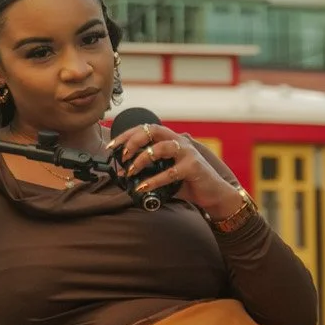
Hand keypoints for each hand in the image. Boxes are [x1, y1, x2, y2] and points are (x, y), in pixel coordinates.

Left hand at [110, 123, 243, 218]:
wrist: (213, 195)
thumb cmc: (188, 184)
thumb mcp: (163, 177)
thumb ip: (146, 173)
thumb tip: (121, 174)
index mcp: (170, 140)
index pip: (146, 129)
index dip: (127, 135)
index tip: (111, 146)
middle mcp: (179, 141)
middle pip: (153, 130)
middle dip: (133, 141)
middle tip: (122, 156)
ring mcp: (187, 153)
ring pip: (161, 147)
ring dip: (142, 158)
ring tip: (130, 172)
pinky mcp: (193, 167)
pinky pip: (170, 172)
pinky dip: (154, 180)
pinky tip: (142, 187)